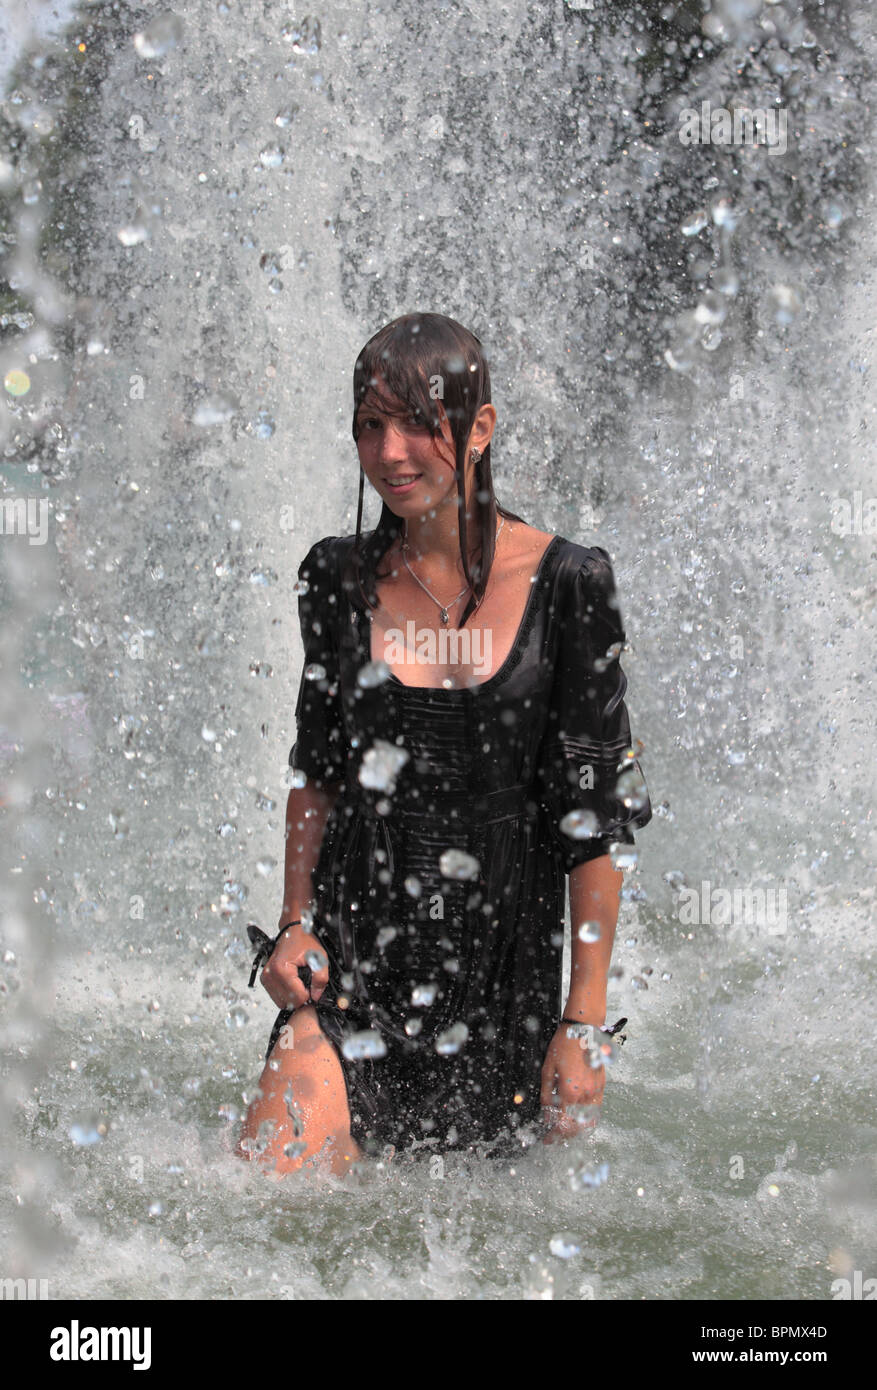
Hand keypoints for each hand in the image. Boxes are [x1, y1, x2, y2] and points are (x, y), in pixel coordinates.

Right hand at [260, 920, 328, 1009]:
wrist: (292, 930)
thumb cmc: (304, 941)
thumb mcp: (319, 958)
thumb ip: (320, 979)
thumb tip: (316, 996)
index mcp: (282, 970)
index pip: (297, 998)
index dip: (309, 995)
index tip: (312, 985)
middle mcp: (270, 974)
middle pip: (288, 1002)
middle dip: (300, 996)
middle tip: (307, 983)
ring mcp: (266, 977)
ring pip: (281, 1002)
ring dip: (292, 996)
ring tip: (300, 982)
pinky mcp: (265, 979)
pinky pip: (276, 996)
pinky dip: (286, 993)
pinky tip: (293, 983)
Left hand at [540, 1023, 605, 1143]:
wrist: (583, 1030)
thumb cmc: (563, 1047)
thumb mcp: (547, 1070)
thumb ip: (547, 1096)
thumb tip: (547, 1116)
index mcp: (570, 1092)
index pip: (562, 1124)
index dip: (553, 1135)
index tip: (547, 1139)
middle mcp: (585, 1095)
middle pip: (576, 1127)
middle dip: (564, 1136)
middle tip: (554, 1137)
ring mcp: (596, 1092)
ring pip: (588, 1121)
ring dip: (576, 1129)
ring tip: (565, 1129)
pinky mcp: (601, 1086)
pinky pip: (596, 1110)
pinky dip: (587, 1119)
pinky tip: (578, 1117)